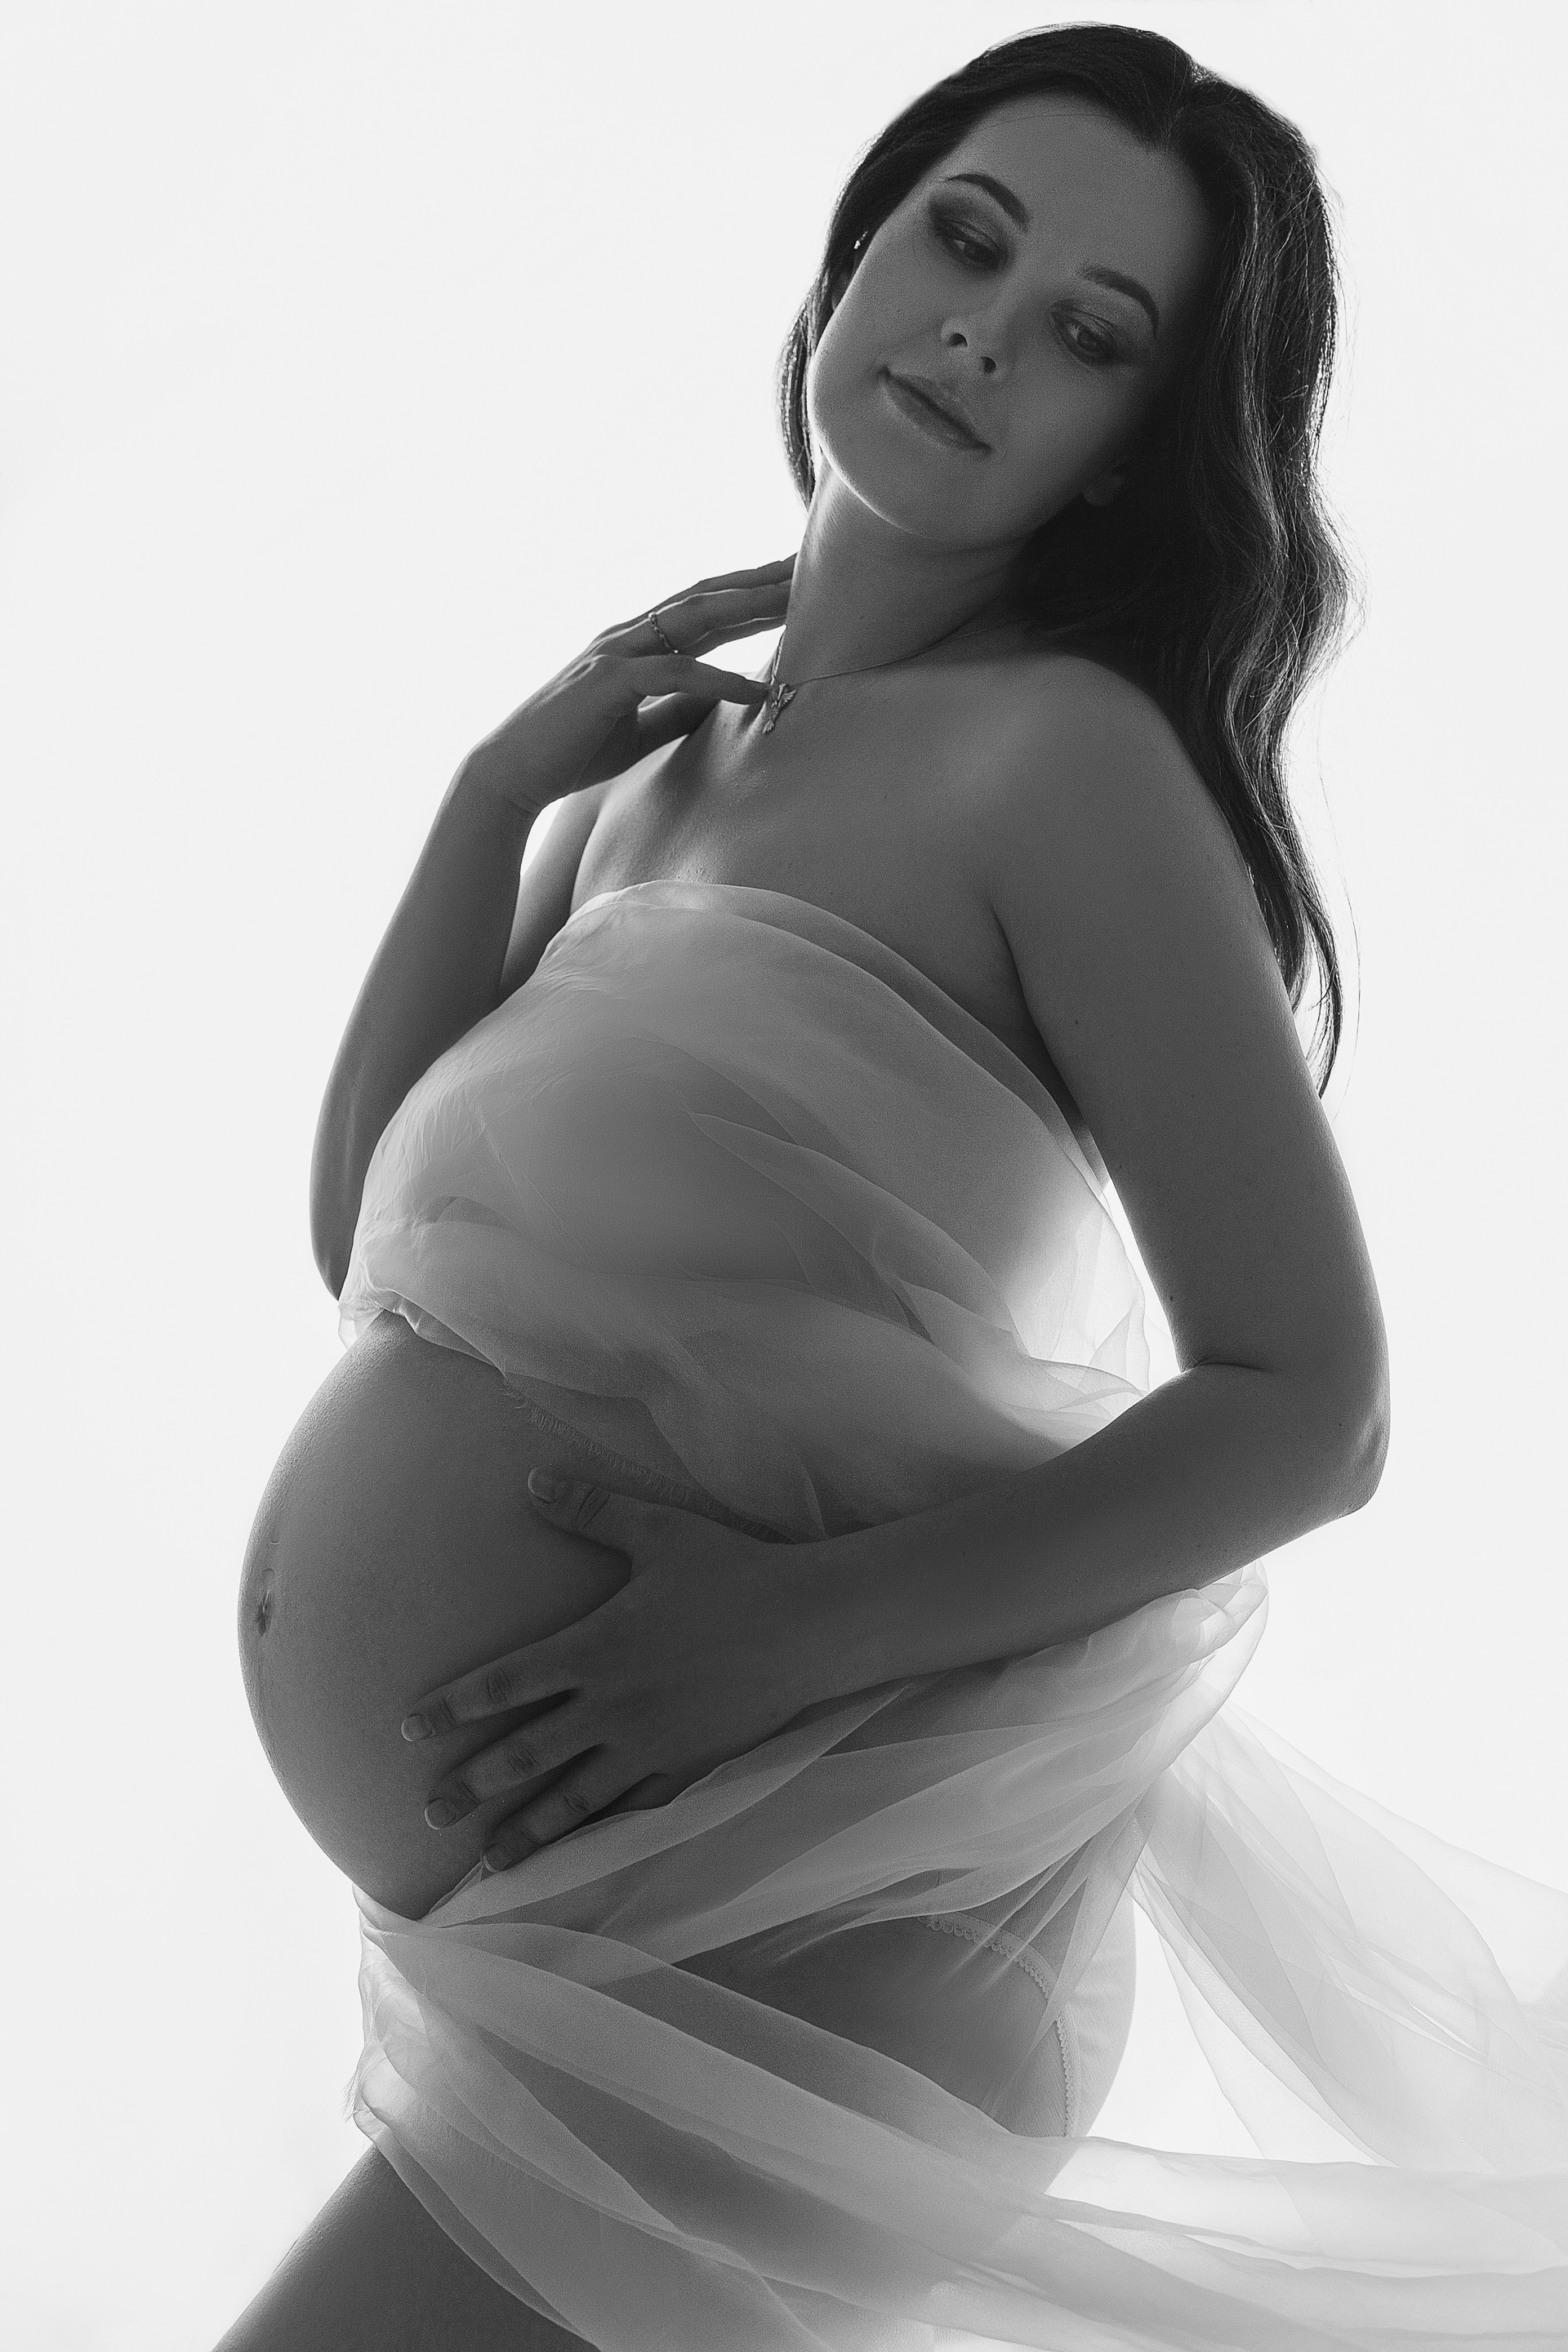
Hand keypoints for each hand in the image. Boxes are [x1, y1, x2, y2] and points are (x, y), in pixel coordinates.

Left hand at [401, 1469, 812, 1870]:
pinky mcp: (686, 1768)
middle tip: (428, 1813)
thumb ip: (590, 1510)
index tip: (410, 1728)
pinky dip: (598, 1838)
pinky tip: (578, 1858)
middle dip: (472, 1785)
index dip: (453, 1707)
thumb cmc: (730, 1571)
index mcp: (592, 1649)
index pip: (503, 1684)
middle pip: (524, 1755)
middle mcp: (610, 1706)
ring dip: (525, 1831)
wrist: (805, 1625)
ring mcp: (648, 1745)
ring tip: (488, 1861)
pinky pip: (632, 1812)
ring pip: (572, 1799)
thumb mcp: (656, 1530)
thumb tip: (530, 1480)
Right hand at [460, 557, 794, 817]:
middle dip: (760, 580)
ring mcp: (617, 652)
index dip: (752, 593)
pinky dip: (716, 679)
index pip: (706, 609)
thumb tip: (727, 697)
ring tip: (798, 600)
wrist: (512, 774)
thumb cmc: (572, 752)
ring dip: (748, 606)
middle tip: (813, 561)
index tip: (797, 581)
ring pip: (694, 617)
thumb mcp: (642, 728)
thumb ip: (681, 707)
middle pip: (708, 597)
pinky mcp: (608, 682)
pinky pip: (673, 673)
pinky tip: (754, 689)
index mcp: (639, 644)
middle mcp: (629, 636)